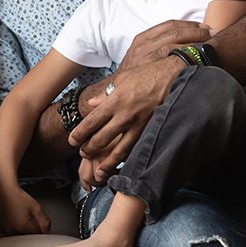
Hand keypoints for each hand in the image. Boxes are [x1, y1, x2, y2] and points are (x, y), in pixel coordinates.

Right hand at [0, 185, 50, 234]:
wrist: (3, 188)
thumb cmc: (17, 195)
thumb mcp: (36, 206)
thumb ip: (44, 221)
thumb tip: (46, 231)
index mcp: (23, 226)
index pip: (37, 232)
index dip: (37, 223)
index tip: (34, 216)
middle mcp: (12, 229)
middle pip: (27, 233)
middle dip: (29, 225)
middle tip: (25, 212)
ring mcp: (5, 229)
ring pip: (18, 232)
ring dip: (20, 226)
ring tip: (18, 212)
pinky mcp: (0, 227)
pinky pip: (10, 230)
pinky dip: (12, 225)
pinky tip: (12, 215)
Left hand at [68, 57, 184, 182]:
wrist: (173, 77)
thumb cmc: (146, 76)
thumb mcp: (121, 80)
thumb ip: (105, 95)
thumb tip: (91, 104)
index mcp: (114, 101)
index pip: (91, 122)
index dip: (79, 134)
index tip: (72, 141)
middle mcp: (124, 116)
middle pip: (101, 139)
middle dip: (88, 149)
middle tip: (82, 154)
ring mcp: (138, 126)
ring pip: (118, 151)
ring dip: (106, 162)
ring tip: (98, 171)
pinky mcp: (150, 131)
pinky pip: (135, 149)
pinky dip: (126, 159)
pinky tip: (120, 166)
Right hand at [119, 20, 210, 70]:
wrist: (117, 89)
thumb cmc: (134, 72)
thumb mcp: (140, 53)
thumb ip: (156, 44)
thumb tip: (183, 40)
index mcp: (143, 38)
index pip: (169, 25)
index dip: (188, 24)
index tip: (202, 27)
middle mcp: (144, 45)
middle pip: (174, 31)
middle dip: (195, 31)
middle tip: (211, 33)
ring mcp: (147, 57)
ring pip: (175, 44)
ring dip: (194, 43)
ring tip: (208, 44)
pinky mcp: (151, 70)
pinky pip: (172, 60)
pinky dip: (186, 56)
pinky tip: (198, 58)